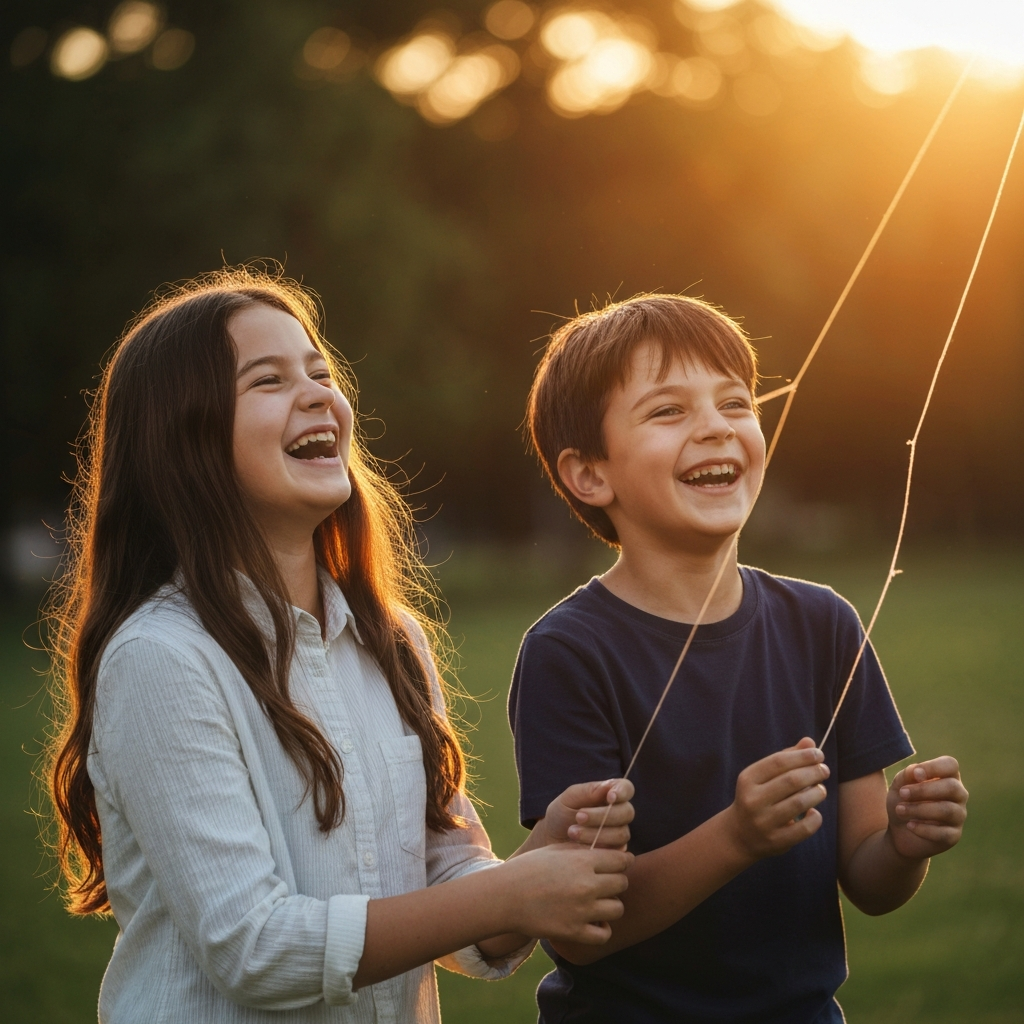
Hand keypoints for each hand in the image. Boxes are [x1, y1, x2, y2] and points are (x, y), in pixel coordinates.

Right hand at [502, 845, 632, 944]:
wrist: (505, 896)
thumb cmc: (529, 868)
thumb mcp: (556, 850)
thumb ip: (583, 850)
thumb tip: (607, 849)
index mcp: (582, 861)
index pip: (622, 861)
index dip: (622, 862)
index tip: (617, 865)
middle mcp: (586, 885)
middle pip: (622, 883)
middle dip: (616, 882)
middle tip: (605, 883)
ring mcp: (581, 910)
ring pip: (617, 909)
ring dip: (610, 905)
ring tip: (598, 903)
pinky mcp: (574, 932)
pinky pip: (604, 934)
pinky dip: (602, 929)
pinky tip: (592, 922)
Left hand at [539, 779, 635, 849]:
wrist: (551, 841)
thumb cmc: (561, 815)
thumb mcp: (568, 799)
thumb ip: (588, 791)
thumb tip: (608, 787)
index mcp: (610, 794)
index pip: (626, 788)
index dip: (622, 792)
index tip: (610, 796)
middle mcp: (619, 813)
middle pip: (626, 812)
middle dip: (602, 815)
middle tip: (578, 817)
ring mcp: (619, 834)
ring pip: (621, 833)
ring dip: (596, 833)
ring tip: (572, 832)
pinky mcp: (616, 854)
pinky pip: (616, 852)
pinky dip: (597, 848)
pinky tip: (581, 847)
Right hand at [726, 737, 828, 860]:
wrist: (739, 835)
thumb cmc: (757, 797)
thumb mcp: (763, 777)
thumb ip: (786, 758)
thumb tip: (810, 742)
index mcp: (748, 779)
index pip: (779, 762)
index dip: (802, 756)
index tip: (819, 754)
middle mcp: (753, 800)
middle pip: (791, 781)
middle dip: (813, 772)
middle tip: (824, 770)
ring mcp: (764, 822)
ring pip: (799, 803)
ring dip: (817, 793)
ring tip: (821, 790)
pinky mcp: (776, 841)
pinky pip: (804, 828)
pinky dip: (815, 818)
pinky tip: (814, 812)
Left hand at [886, 756, 967, 858]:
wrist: (899, 829)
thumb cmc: (903, 800)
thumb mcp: (899, 785)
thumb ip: (907, 775)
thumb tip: (916, 771)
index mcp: (946, 776)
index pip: (950, 764)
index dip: (934, 767)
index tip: (916, 775)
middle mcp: (958, 794)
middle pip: (952, 787)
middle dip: (924, 790)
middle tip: (902, 793)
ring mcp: (959, 815)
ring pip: (948, 810)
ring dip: (920, 809)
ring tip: (900, 810)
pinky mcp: (954, 835)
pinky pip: (944, 833)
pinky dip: (924, 829)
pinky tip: (909, 825)